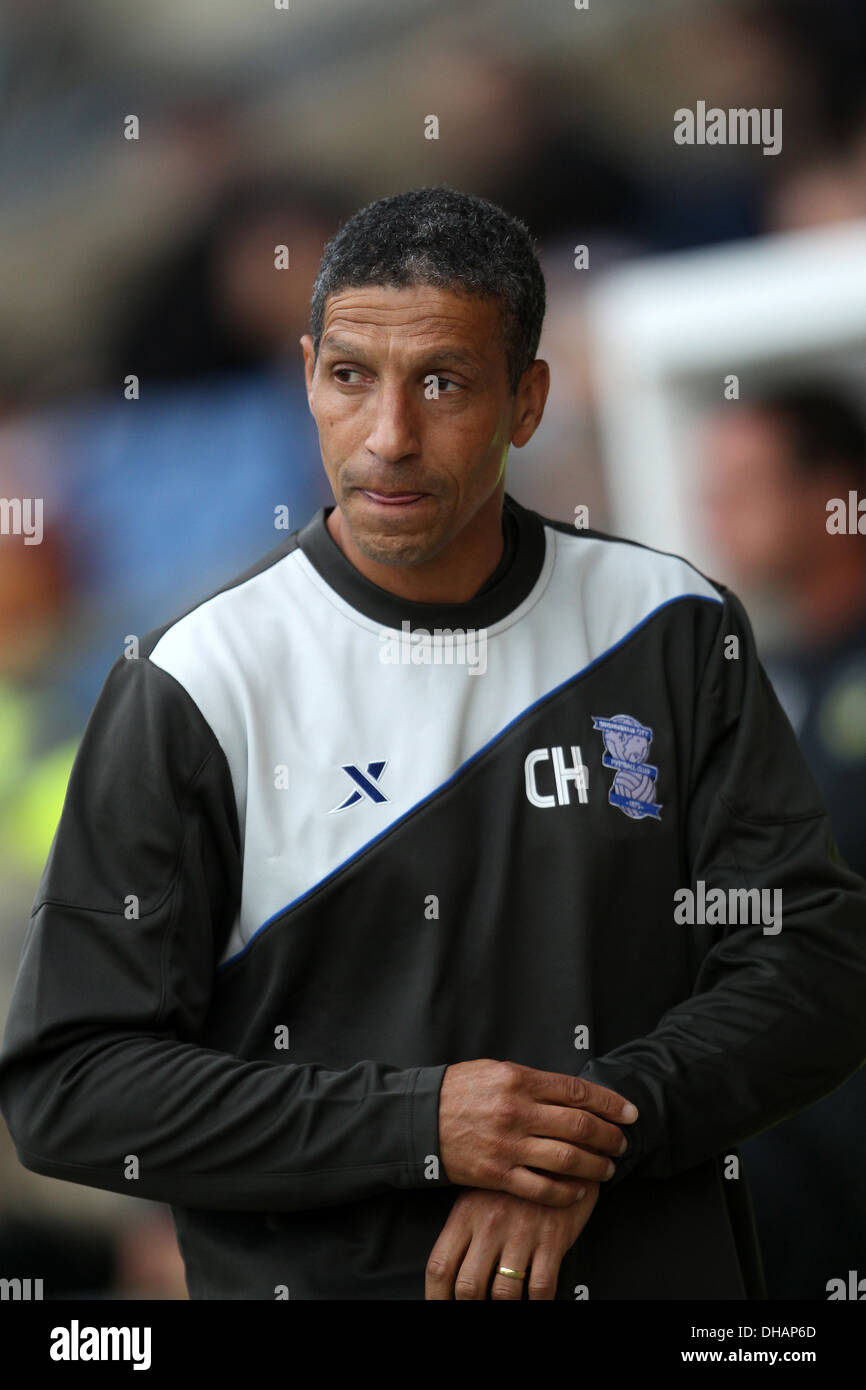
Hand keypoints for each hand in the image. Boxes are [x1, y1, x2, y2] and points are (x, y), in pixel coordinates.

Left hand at [425, 1182, 600, 1299]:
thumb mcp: (480, 1195)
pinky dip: (537, 1304)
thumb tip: (451, 1276)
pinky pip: (541, 1287)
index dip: (436, 1297)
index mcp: (465, 1214)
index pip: (439, 1266)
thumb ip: (465, 1231)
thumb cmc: (514, 1181)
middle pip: (468, 1287)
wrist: (561, 1150)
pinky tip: (535, 1302)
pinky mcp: (552, 1238)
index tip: (440, 1309)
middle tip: (478, 1310)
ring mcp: (521, 1232)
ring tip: (506, 1304)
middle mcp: (489, 1225)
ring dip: (504, 1307)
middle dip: (470, 1308)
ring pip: (503, 1293)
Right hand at [437, 1059, 636, 1204]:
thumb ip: (532, 1081)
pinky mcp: (497, 1174)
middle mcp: (517, 1111)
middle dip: (609, 1136)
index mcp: (519, 1080)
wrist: (418, 1119)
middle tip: (622, 1142)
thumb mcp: (495, 1070)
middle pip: (579, 1126)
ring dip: (595, 1165)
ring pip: (567, 1159)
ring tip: (607, 1167)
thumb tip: (569, 1092)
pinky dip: (565, 1191)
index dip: (609, 1103)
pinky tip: (578, 1191)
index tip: (628, 1112)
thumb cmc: (458, 1090)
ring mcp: (508, 1145)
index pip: (577, 1092)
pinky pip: (541, 1188)